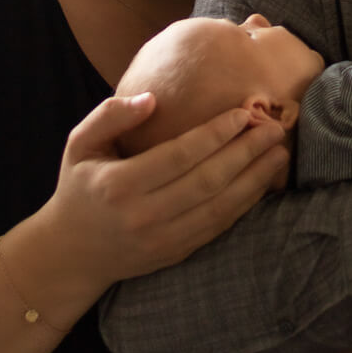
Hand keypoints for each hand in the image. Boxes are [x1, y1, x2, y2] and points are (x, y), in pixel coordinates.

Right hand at [47, 93, 288, 289]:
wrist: (72, 252)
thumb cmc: (79, 186)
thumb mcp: (80, 144)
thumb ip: (111, 115)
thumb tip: (153, 99)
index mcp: (119, 185)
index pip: (179, 155)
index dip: (215, 134)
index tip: (243, 113)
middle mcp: (143, 216)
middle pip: (207, 181)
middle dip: (246, 152)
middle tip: (275, 128)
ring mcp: (162, 239)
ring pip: (219, 208)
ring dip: (254, 180)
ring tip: (279, 153)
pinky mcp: (176, 253)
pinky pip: (217, 227)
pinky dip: (244, 205)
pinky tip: (261, 183)